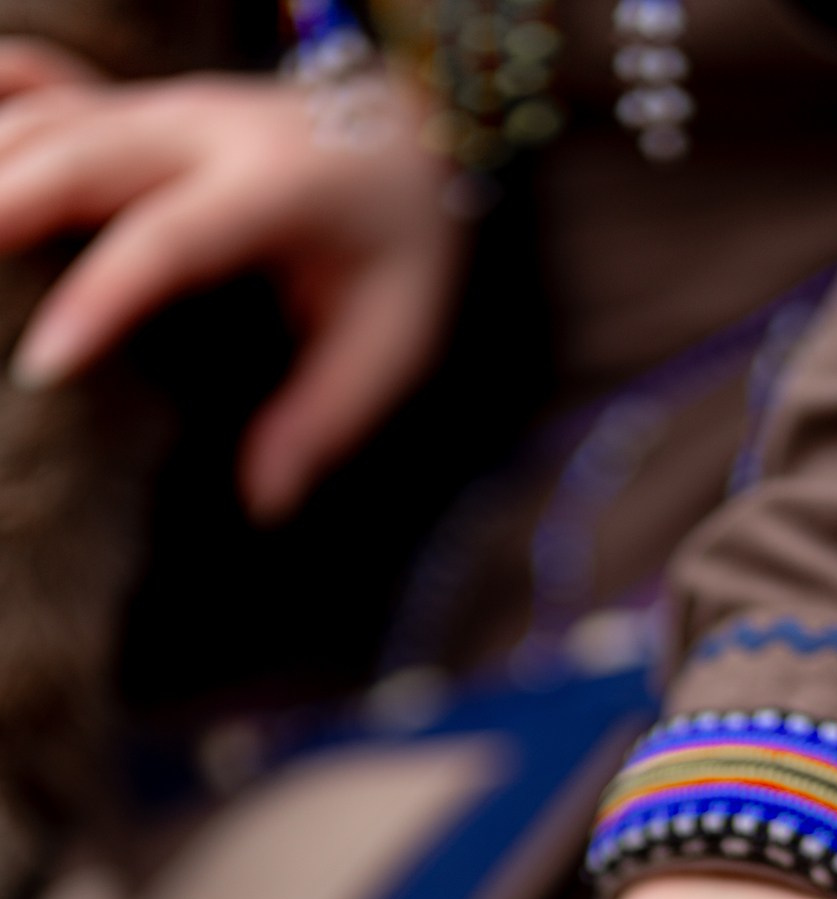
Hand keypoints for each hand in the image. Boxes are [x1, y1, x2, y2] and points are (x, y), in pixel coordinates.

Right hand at [0, 40, 461, 518]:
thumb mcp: (393, 343)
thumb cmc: (402, 257)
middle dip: (4, 207)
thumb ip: (327, 418)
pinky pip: (50, 83)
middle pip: (84, 154)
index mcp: (278, 190)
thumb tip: (264, 500)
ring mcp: (169, 109)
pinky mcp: (141, 107)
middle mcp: (211, 132)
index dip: (102, 296)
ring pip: (52, 116)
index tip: (42, 367)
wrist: (420, 140)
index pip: (171, 239)